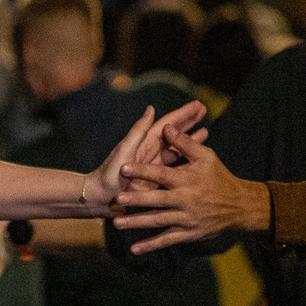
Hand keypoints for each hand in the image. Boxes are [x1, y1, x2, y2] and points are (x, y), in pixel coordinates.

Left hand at [91, 100, 208, 210]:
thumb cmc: (108, 175)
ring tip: (205, 131)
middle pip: (174, 134)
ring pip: (177, 151)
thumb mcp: (124, 152)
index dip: (183, 114)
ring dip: (190, 141)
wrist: (99, 200)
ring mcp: (155, 168)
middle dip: (188, 122)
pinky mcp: (156, 183)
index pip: (168, 125)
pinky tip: (195, 162)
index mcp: (145, 144)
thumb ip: (138, 132)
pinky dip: (184, 164)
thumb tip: (150, 109)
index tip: (198, 105)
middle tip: (204, 110)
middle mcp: (151, 153)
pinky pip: (174, 171)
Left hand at [111, 123, 270, 252]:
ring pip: (159, 221)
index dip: (142, 170)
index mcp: (187, 179)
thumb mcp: (206, 156)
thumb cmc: (219, 177)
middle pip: (157, 199)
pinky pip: (168, 239)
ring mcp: (186, 218)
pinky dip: (151, 245)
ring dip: (138, 223)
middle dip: (136, 199)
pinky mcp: (189, 233)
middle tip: (118, 199)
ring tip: (117, 224)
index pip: (161, 173)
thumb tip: (167, 127)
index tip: (124, 168)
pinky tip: (135, 249)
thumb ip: (185, 143)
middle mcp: (185, 199)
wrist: (239, 206)